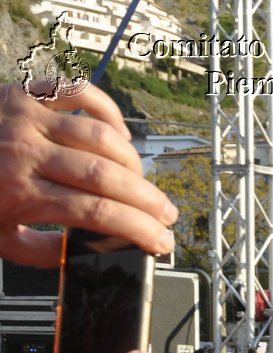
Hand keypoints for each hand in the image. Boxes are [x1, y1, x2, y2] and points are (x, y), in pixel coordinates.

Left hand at [0, 83, 177, 267]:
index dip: (139, 229)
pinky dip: (108, 111)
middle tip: (166, 215)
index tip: (161, 241)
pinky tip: (117, 134)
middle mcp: (25, 151)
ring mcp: (26, 116)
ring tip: (141, 181)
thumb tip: (88, 252)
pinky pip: (80, 91)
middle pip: (108, 177)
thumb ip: (43, 251)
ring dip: (134, 163)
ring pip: (103, 136)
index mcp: (18, 193)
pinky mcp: (25, 92)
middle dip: (148, 200)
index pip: (97, 214)